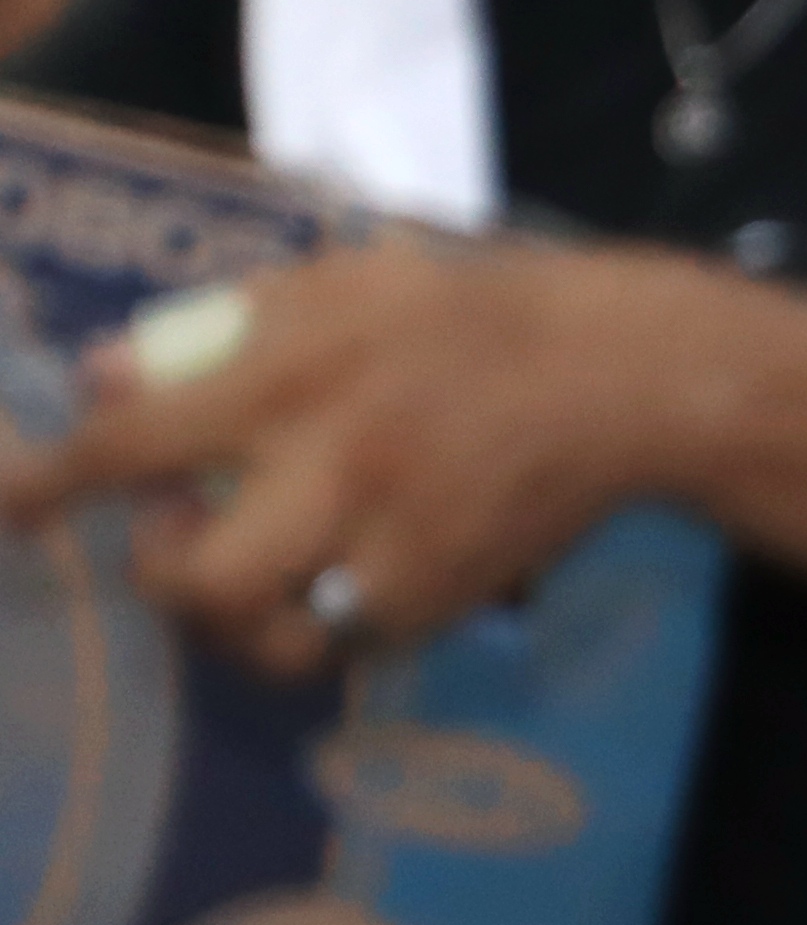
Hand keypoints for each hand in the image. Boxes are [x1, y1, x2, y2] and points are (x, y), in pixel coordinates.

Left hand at [0, 232, 715, 682]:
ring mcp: (399, 546)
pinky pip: (344, 641)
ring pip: (271, 638)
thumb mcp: (342, 283)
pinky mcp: (444, 596)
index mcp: (303, 377)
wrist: (626, 378)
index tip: (9, 504)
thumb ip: (222, 326)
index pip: (142, 441)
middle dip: (166, 571)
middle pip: (206, 580)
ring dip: (232, 616)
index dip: (54, 481)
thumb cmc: (468, 315)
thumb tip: (102, 380)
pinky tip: (332, 569)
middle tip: (177, 530)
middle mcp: (343, 471)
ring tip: (245, 566)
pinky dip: (314, 617)